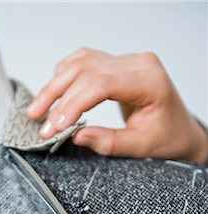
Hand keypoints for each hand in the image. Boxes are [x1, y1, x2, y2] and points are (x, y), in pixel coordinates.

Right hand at [26, 48, 206, 162]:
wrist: (180, 131)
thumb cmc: (168, 138)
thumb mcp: (141, 147)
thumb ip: (109, 143)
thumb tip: (75, 136)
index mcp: (149, 80)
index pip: (101, 84)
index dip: (73, 104)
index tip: (55, 126)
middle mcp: (137, 64)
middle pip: (86, 70)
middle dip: (57, 96)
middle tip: (39, 121)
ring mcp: (127, 61)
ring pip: (81, 62)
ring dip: (55, 85)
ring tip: (38, 109)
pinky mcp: (116, 65)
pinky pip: (84, 61)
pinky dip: (65, 76)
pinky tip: (53, 92)